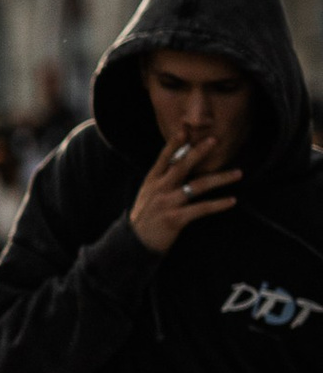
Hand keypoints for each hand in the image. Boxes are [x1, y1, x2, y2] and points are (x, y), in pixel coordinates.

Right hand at [129, 131, 240, 253]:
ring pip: (197, 186)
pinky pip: (201, 209)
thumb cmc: (146, 217)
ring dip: (220, 178)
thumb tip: (180, 162)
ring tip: (238, 173)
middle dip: (199, 152)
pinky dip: (218, 205)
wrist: (134, 244)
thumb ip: (163, 178)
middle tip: (214, 140)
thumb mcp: (149, 194)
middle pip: (182, 166)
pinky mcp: (175, 219)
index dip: (175, 142)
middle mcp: (159, 188)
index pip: (164, 157)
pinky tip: (232, 201)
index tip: (186, 128)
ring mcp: (167, 203)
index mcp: (152, 180)